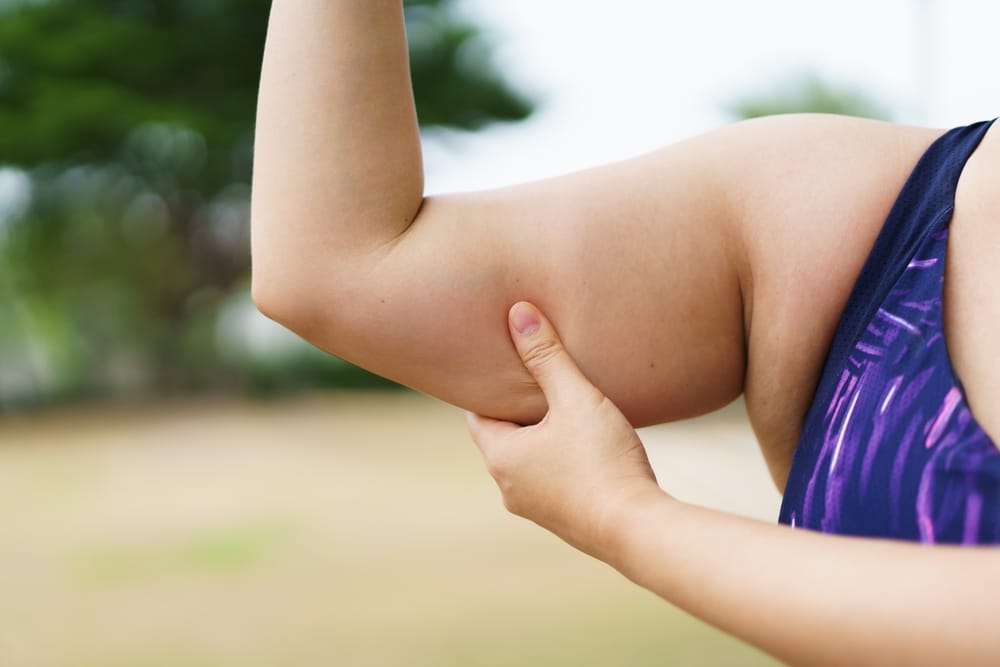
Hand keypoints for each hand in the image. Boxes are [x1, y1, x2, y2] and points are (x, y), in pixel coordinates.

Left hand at [466, 302, 664, 560]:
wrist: (637, 530)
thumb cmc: (602, 461)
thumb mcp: (575, 398)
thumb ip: (547, 356)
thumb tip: (517, 312)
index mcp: (501, 457)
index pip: (477, 414)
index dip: (487, 387)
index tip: (498, 365)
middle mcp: (508, 487)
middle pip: (502, 437)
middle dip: (516, 410)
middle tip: (530, 379)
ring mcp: (535, 508)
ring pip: (528, 460)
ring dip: (540, 437)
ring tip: (560, 409)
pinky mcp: (564, 520)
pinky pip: (551, 480)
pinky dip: (558, 459)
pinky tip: (584, 446)